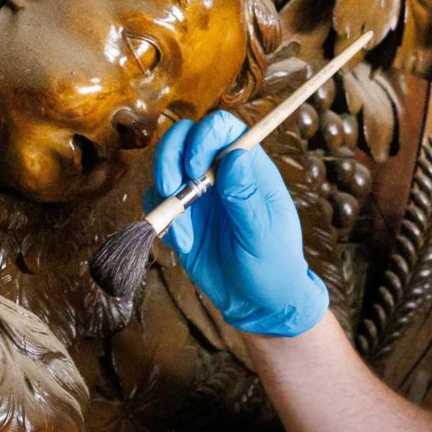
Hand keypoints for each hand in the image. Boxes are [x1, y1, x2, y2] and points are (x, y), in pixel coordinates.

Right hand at [150, 112, 330, 336]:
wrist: (258, 303)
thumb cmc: (274, 265)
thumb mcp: (265, 234)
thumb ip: (247, 196)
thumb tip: (235, 155)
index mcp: (250, 168)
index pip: (224, 128)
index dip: (204, 136)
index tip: (195, 168)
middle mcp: (221, 173)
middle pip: (185, 137)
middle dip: (171, 156)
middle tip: (174, 189)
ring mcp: (199, 193)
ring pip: (166, 164)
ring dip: (163, 187)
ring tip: (178, 222)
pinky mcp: (181, 217)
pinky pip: (157, 201)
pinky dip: (160, 218)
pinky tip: (182, 243)